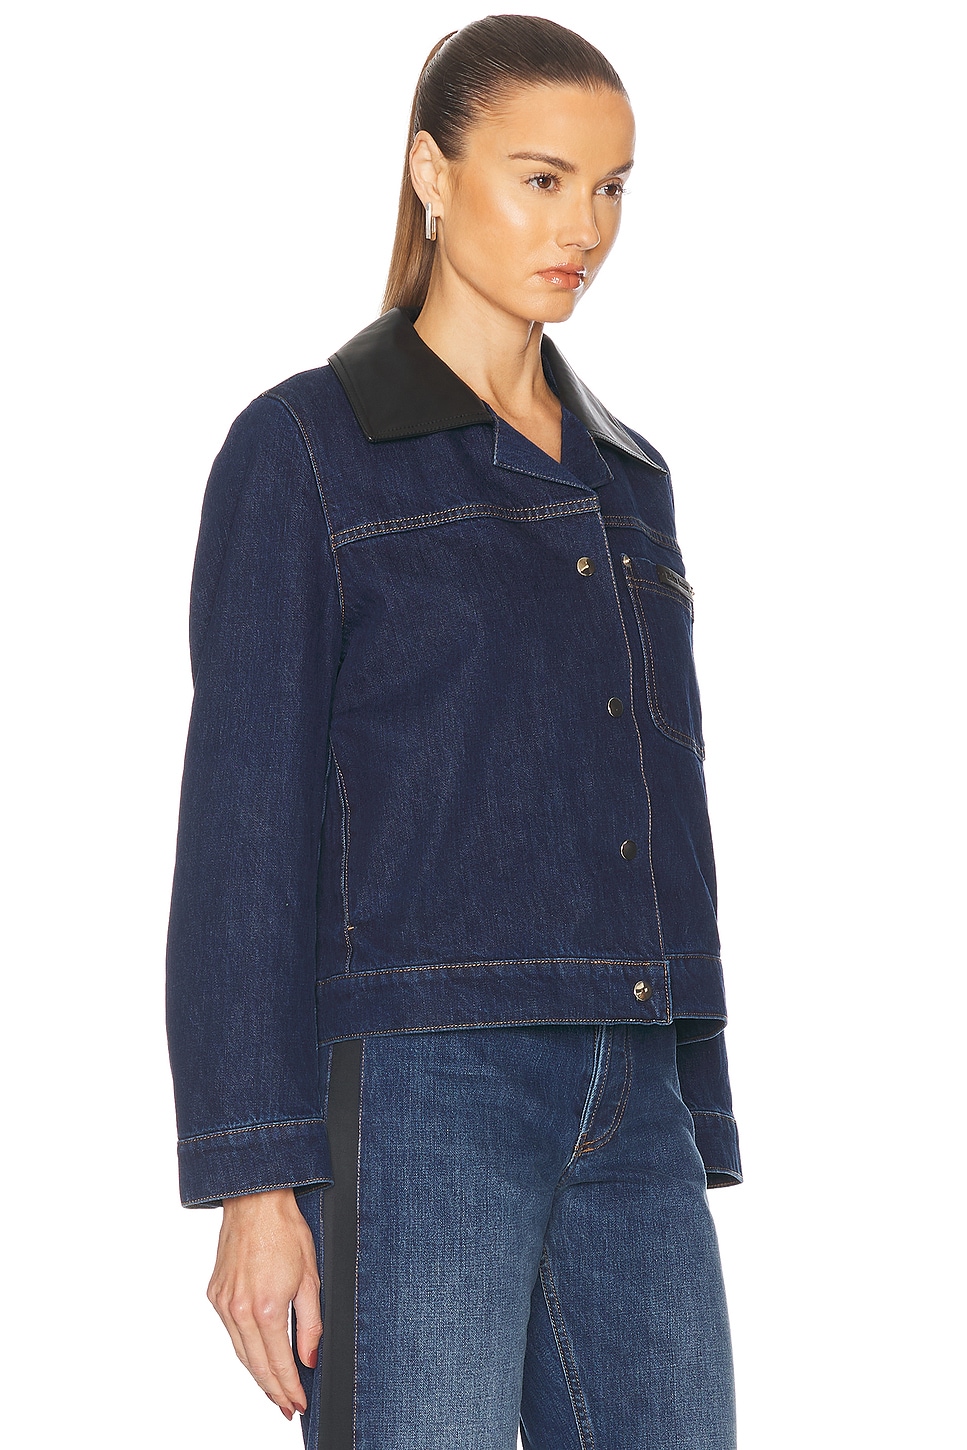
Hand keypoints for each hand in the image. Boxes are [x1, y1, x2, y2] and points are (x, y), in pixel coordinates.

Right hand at [207, 1187, 321, 1419]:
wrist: (255, 1202)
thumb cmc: (285, 1231)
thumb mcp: (311, 1278)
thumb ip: (310, 1324)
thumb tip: (310, 1358)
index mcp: (267, 1308)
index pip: (279, 1364)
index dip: (290, 1388)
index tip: (299, 1404)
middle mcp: (240, 1311)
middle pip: (256, 1366)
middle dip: (273, 1391)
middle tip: (287, 1407)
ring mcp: (223, 1304)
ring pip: (240, 1353)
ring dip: (257, 1375)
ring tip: (274, 1391)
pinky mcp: (215, 1295)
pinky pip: (230, 1332)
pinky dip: (244, 1348)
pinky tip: (257, 1355)